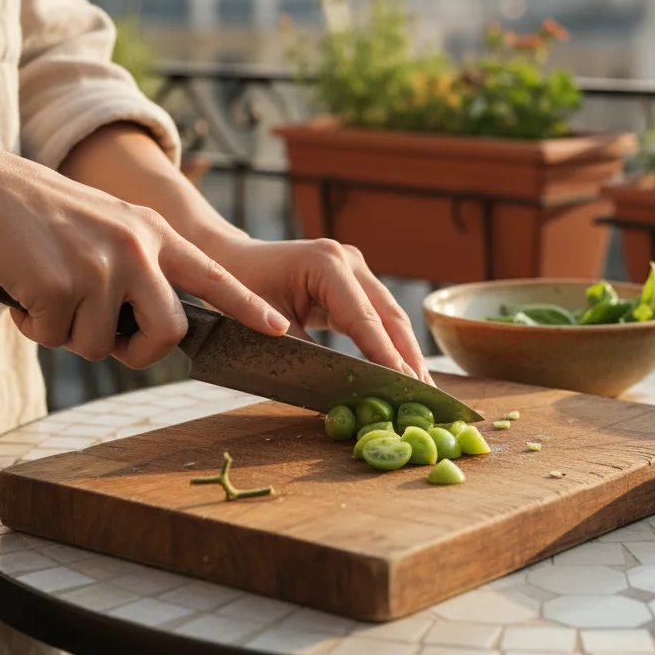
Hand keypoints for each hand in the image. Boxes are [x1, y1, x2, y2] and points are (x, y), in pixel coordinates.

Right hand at [0, 146, 288, 367]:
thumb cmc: (43, 215)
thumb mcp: (108, 225)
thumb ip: (140, 265)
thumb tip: (153, 325)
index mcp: (153, 233)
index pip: (212, 276)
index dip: (247, 307)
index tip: (280, 328)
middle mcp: (136, 249)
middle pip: (167, 333)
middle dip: (138, 351)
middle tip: (107, 339)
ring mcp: (101, 267)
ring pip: (102, 346)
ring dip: (71, 335)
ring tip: (48, 293)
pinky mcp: (61, 286)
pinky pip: (57, 338)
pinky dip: (35, 327)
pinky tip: (24, 293)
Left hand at [210, 237, 433, 383]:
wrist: (229, 258)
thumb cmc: (237, 287)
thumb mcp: (264, 324)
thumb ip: (300, 354)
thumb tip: (334, 393)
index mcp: (326, 264)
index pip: (365, 318)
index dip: (386, 354)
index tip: (405, 384)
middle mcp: (348, 260)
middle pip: (390, 315)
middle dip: (408, 357)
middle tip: (425, 396)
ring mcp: (354, 268)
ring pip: (390, 316)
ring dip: (406, 353)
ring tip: (423, 391)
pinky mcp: (354, 281)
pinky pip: (378, 316)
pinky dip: (390, 344)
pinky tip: (403, 372)